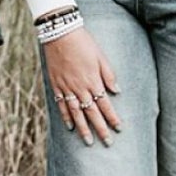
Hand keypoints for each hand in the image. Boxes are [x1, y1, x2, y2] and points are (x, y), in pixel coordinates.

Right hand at [43, 27, 121, 144]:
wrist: (60, 33)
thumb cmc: (83, 42)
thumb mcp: (100, 56)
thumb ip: (109, 74)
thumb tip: (117, 90)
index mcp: (93, 80)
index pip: (105, 104)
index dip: (112, 118)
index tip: (118, 129)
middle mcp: (80, 87)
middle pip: (92, 113)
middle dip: (100, 128)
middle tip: (107, 142)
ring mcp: (67, 87)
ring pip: (76, 113)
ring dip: (83, 128)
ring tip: (89, 141)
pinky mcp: (56, 84)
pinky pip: (62, 104)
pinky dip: (66, 116)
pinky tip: (70, 126)